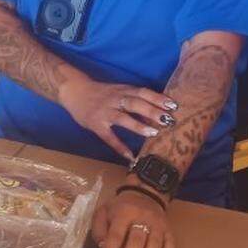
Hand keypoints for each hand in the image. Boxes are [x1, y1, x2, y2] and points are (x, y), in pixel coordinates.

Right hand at [63, 78, 178, 162]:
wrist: (74, 91)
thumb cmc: (101, 93)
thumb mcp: (118, 91)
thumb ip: (133, 99)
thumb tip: (156, 112)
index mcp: (122, 90)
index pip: (142, 92)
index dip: (157, 98)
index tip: (173, 105)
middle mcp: (114, 100)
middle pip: (135, 103)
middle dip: (152, 111)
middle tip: (168, 120)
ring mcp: (104, 112)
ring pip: (123, 118)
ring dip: (138, 125)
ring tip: (153, 133)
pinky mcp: (96, 125)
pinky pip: (108, 137)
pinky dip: (119, 147)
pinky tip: (129, 156)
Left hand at [92, 193, 174, 247]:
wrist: (144, 193)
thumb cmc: (120, 208)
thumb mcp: (103, 212)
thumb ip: (99, 229)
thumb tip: (102, 247)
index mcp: (124, 212)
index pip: (116, 235)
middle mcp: (142, 217)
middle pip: (137, 241)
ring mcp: (157, 224)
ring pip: (154, 243)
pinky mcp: (168, 229)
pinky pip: (170, 243)